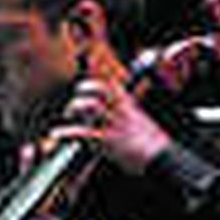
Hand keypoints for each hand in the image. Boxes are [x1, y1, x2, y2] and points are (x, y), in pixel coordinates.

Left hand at [45, 77, 170, 176]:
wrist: (163, 159)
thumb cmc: (155, 147)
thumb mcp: (144, 125)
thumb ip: (131, 117)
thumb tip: (125, 114)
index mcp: (130, 108)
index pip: (114, 84)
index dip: (102, 71)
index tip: (91, 60)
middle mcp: (121, 112)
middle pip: (100, 90)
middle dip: (85, 88)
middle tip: (77, 94)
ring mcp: (113, 125)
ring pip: (90, 106)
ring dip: (75, 107)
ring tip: (68, 114)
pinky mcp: (106, 141)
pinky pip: (83, 133)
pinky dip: (66, 132)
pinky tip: (57, 134)